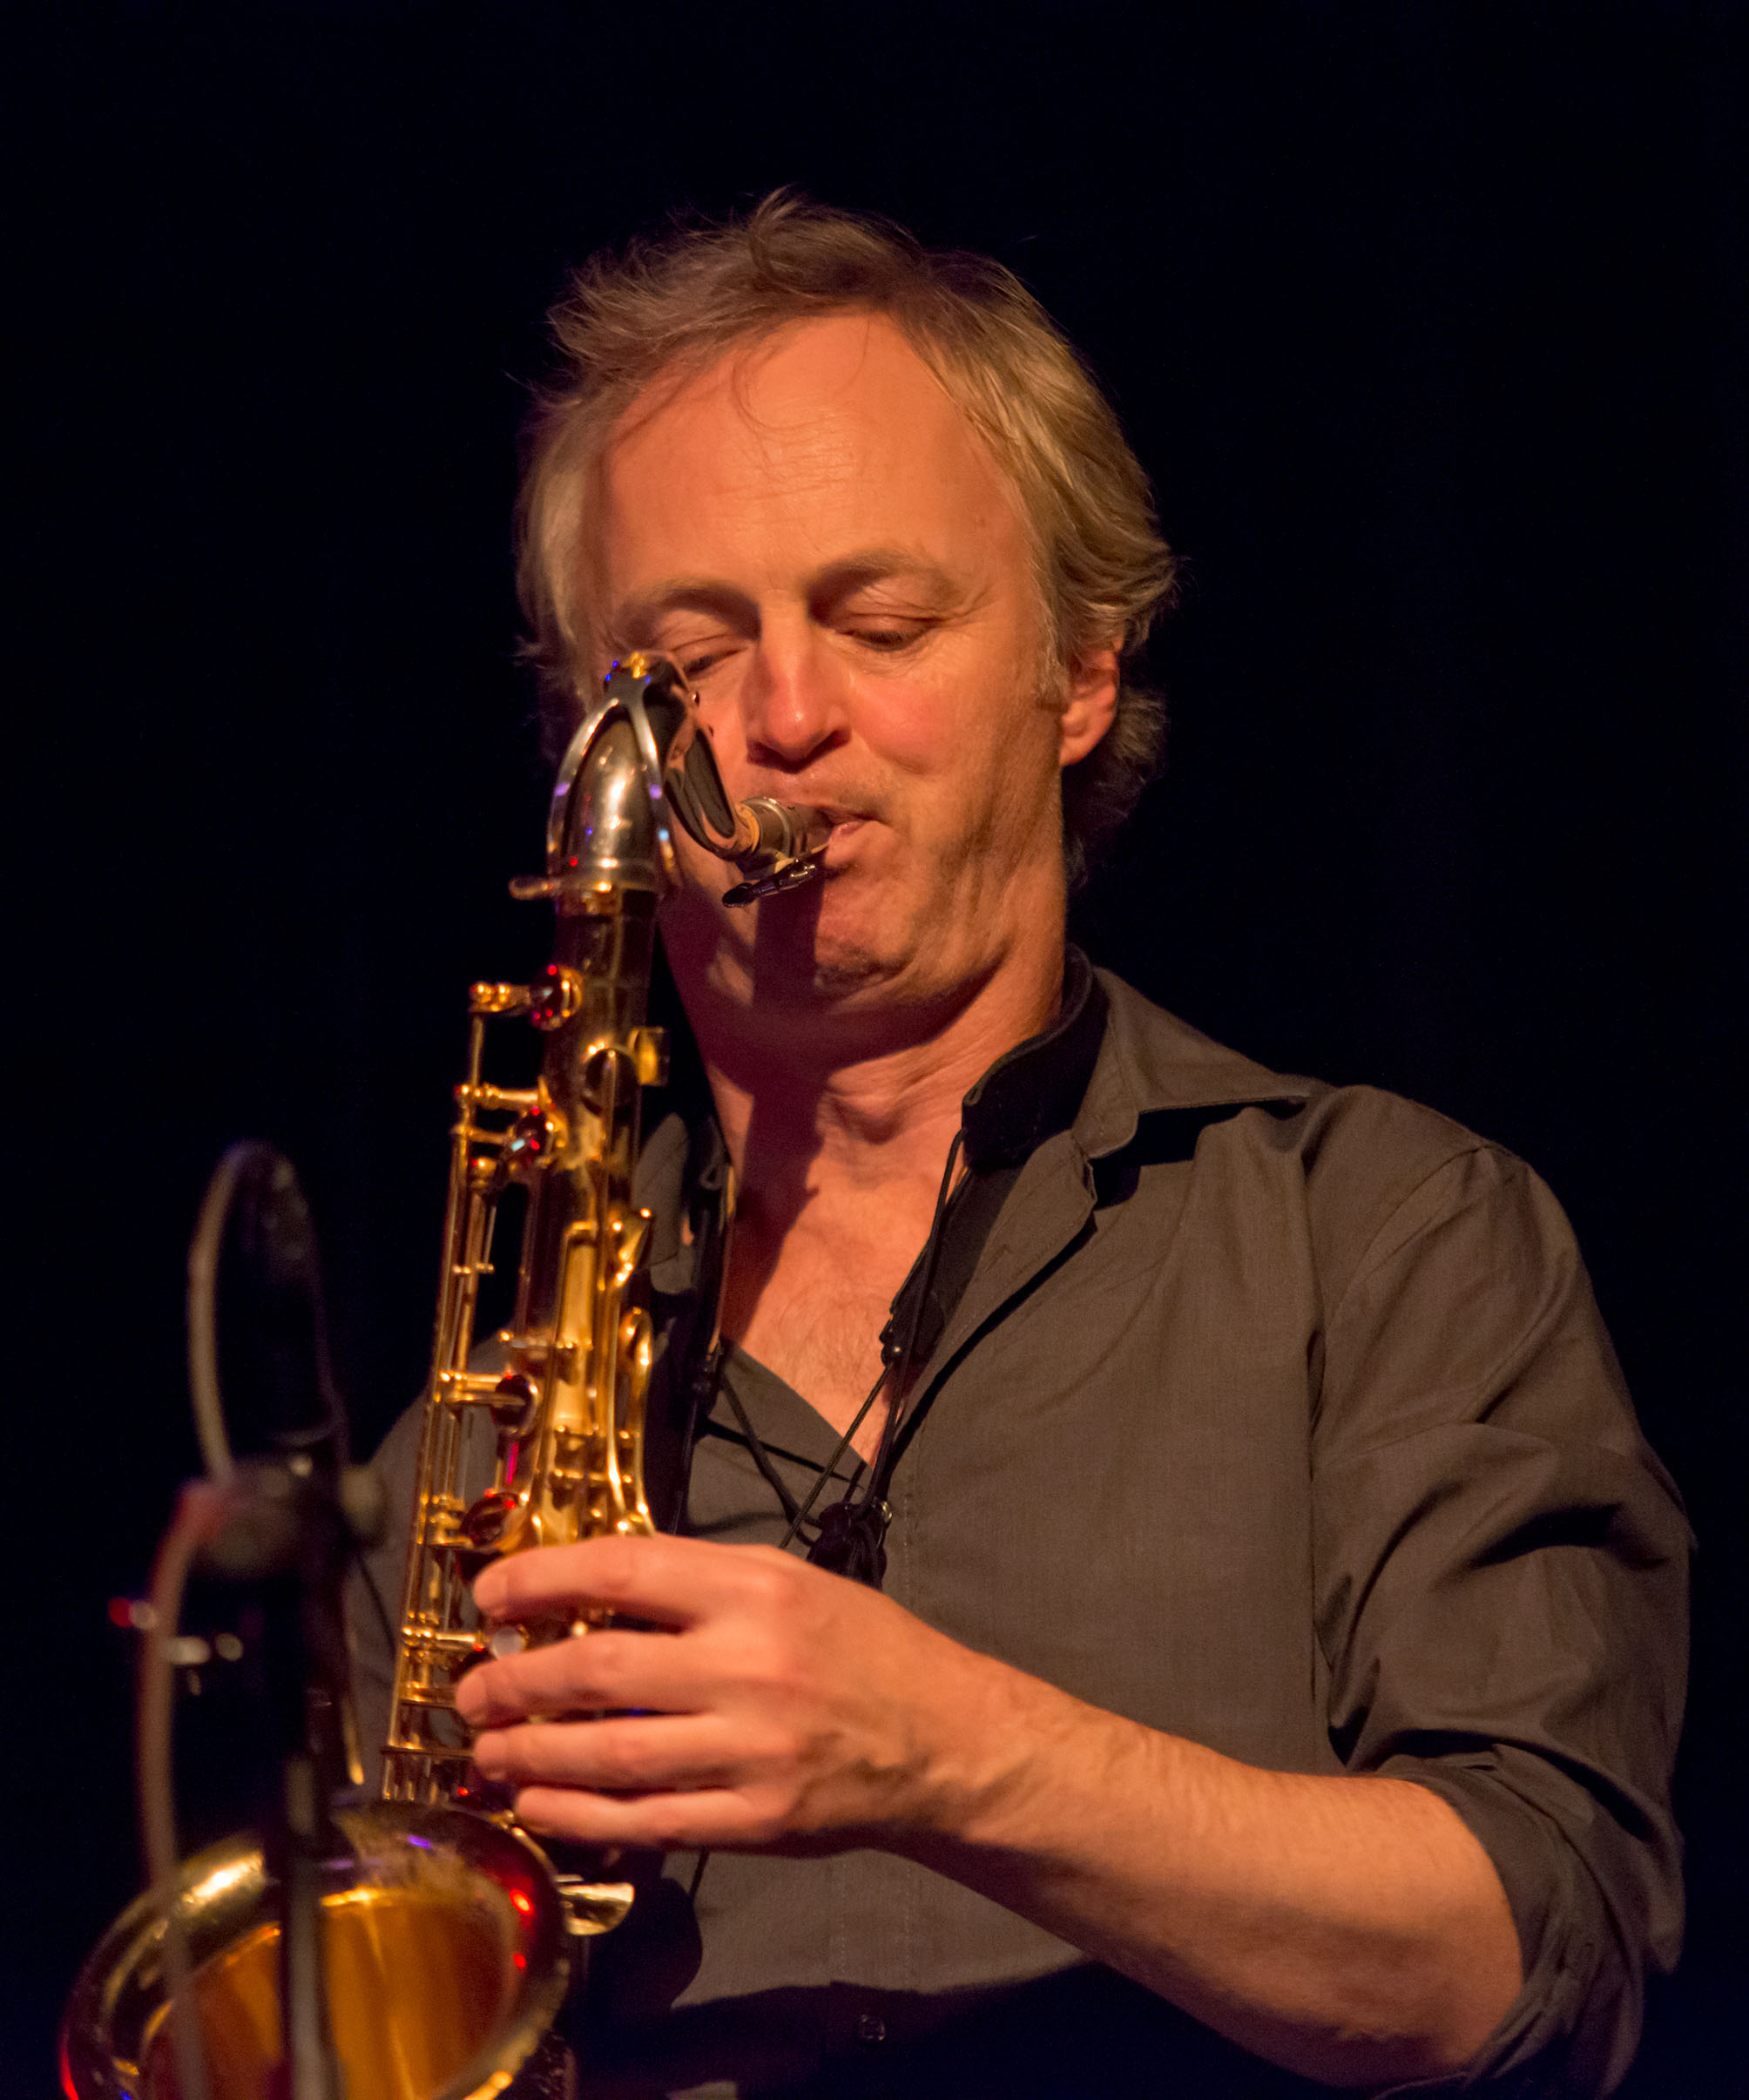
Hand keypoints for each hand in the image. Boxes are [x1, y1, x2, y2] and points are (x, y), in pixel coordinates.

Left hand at [456, 1532, 1000, 1854]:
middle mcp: (749, 1667)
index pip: (623, 1573)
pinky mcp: (756, 1823)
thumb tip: (582, 1596)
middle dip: (518, 1684)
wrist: (942, 1739)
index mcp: (755, 1591)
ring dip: (532, 1756)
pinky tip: (540, 1806)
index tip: (490, 1596)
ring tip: (489, 1751)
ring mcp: (752, 1752)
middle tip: (475, 1691)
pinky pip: (646, 1820)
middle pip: (600, 1673)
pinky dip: (580, 1817)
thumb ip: (694, 1585)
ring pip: (611, 1757)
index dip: (541, 1581)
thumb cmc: (858, 1647)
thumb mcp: (786, 1581)